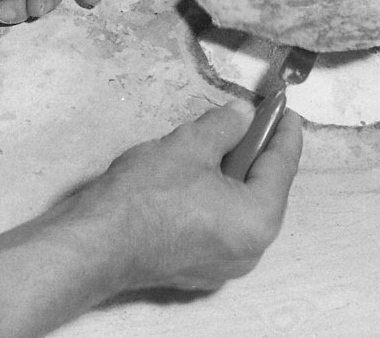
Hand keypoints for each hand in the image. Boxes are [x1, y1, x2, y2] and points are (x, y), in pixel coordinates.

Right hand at [80, 103, 303, 290]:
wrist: (94, 245)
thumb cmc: (145, 196)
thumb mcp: (192, 144)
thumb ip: (226, 126)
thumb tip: (243, 116)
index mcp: (258, 219)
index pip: (283, 166)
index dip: (285, 131)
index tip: (286, 110)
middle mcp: (250, 249)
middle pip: (264, 188)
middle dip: (255, 151)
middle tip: (249, 121)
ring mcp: (224, 264)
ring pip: (240, 207)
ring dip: (232, 175)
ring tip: (214, 146)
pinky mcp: (198, 269)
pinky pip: (220, 224)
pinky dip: (215, 199)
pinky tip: (196, 178)